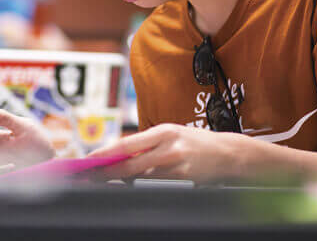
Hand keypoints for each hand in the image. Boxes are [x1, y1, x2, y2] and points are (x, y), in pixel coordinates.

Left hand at [88, 123, 246, 182]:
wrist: (227, 152)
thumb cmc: (194, 141)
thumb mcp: (170, 133)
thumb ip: (147, 143)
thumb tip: (119, 155)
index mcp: (162, 131)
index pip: (127, 143)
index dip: (105, 153)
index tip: (90, 159)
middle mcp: (168, 147)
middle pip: (130, 164)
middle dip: (108, 172)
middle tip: (91, 176)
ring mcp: (176, 166)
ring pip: (141, 178)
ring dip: (123, 180)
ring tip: (110, 179)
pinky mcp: (183, 181)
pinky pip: (156, 186)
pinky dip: (143, 185)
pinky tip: (135, 184)